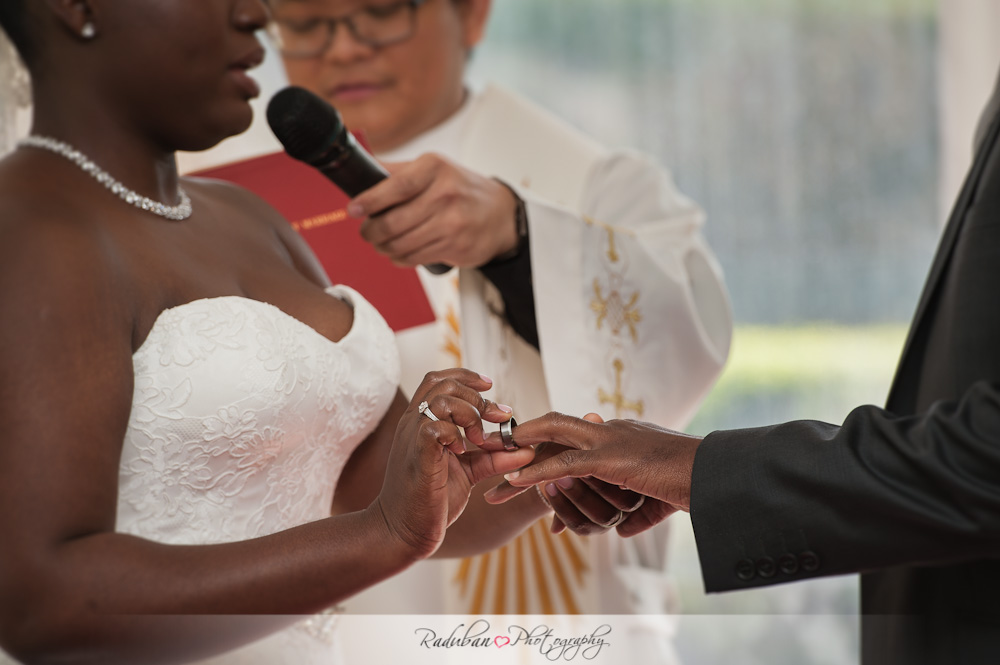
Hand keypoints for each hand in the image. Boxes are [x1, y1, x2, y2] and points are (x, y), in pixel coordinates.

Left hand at [348, 153, 519, 267]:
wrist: (501, 215)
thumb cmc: (461, 189)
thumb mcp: (434, 168)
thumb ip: (398, 170)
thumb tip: (360, 170)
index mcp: (435, 168)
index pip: (395, 186)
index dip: (370, 201)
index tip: (353, 209)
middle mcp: (445, 194)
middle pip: (393, 222)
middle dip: (371, 231)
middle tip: (366, 232)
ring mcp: (452, 223)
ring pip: (401, 244)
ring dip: (383, 247)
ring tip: (380, 243)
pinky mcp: (456, 247)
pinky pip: (415, 258)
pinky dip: (400, 258)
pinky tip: (399, 252)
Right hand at [373, 369, 533, 560]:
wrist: (401, 532)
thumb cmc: (430, 500)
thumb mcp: (468, 471)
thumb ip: (493, 457)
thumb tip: (526, 449)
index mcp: (422, 423)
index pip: (438, 380)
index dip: (466, 377)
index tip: (490, 387)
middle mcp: (413, 424)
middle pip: (443, 384)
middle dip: (477, 397)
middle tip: (498, 417)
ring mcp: (413, 439)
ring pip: (440, 401)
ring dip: (469, 414)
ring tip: (480, 439)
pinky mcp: (418, 457)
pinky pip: (436, 429)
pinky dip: (456, 435)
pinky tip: (463, 452)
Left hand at [484, 412, 701, 536]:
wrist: (715, 475)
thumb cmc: (692, 484)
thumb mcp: (658, 499)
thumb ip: (636, 511)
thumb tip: (620, 530)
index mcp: (618, 435)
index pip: (573, 435)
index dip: (544, 445)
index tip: (520, 456)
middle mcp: (609, 430)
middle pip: (554, 428)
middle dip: (520, 438)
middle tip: (491, 449)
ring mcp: (609, 440)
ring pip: (552, 442)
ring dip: (520, 459)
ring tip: (492, 472)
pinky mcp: (611, 457)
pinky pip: (565, 465)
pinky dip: (538, 473)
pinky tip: (516, 482)